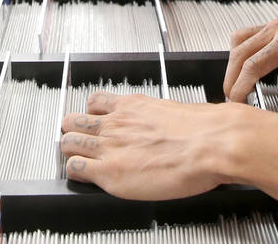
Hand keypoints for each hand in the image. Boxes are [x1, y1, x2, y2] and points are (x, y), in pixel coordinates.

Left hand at [60, 92, 244, 198]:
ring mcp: (109, 146)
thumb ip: (154, 116)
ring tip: (82, 160)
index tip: (95, 122)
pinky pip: (74, 168)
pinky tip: (87, 175)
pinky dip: (75, 171)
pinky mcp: (109, 171)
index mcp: (131, 106)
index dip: (92, 115)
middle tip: (84, 143)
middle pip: (72, 120)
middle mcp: (115, 123)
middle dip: (74, 132)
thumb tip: (159, 123)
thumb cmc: (202, 132)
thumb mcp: (171, 112)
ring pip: (66, 142)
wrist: (211, 144)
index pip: (94, 102)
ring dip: (71, 151)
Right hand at [223, 0, 277, 118]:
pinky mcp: (276, 24)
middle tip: (232, 98)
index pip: (252, 66)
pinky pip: (247, 33)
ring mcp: (275, 25)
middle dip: (231, 79)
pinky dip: (240, 49)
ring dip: (232, 63)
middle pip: (239, 54)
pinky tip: (245, 61)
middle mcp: (277, 31)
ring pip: (239, 41)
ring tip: (235, 82)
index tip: (236, 101)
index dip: (239, 86)